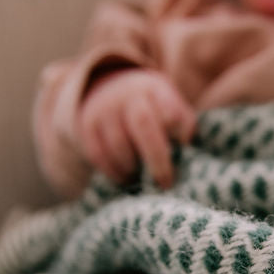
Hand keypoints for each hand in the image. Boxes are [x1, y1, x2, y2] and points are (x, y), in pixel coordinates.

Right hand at [77, 69, 196, 188]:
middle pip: (143, 123)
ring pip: (118, 144)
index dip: (175, 127)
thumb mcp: (171, 107)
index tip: (182, 145)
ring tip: (141, 179)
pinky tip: (124, 177)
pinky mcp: (87, 125)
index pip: (168, 107)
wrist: (110, 90)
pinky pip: (98, 154)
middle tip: (165, 183)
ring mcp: (105, 109)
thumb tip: (186, 148)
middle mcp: (128, 95)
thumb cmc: (152, 109)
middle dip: (156, 158)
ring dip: (131, 168)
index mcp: (154, 90)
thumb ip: (183, 126)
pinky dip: (112, 171)